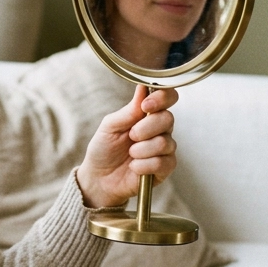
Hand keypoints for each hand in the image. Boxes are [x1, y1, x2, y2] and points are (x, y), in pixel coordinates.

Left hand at [75, 85, 176, 207]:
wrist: (99, 178)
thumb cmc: (104, 149)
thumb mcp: (110, 126)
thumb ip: (128, 110)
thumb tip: (142, 89)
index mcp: (148, 115)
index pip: (168, 98)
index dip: (162, 98)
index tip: (146, 105)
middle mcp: (160, 130)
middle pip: (168, 119)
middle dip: (146, 127)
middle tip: (131, 135)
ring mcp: (164, 149)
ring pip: (165, 142)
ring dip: (142, 149)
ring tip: (130, 153)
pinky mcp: (164, 169)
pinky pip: (162, 163)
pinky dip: (143, 165)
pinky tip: (134, 167)